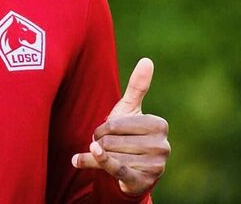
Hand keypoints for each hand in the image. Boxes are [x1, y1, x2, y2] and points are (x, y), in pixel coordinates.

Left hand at [71, 58, 169, 194]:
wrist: (132, 170)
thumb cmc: (129, 134)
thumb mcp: (130, 110)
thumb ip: (137, 86)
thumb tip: (147, 60)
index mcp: (160, 125)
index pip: (116, 123)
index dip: (104, 127)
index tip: (108, 132)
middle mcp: (162, 146)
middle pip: (112, 140)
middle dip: (100, 142)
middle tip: (106, 146)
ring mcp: (155, 166)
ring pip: (110, 154)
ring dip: (98, 155)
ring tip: (104, 156)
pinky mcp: (143, 181)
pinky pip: (116, 169)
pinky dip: (98, 162)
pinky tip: (79, 159)